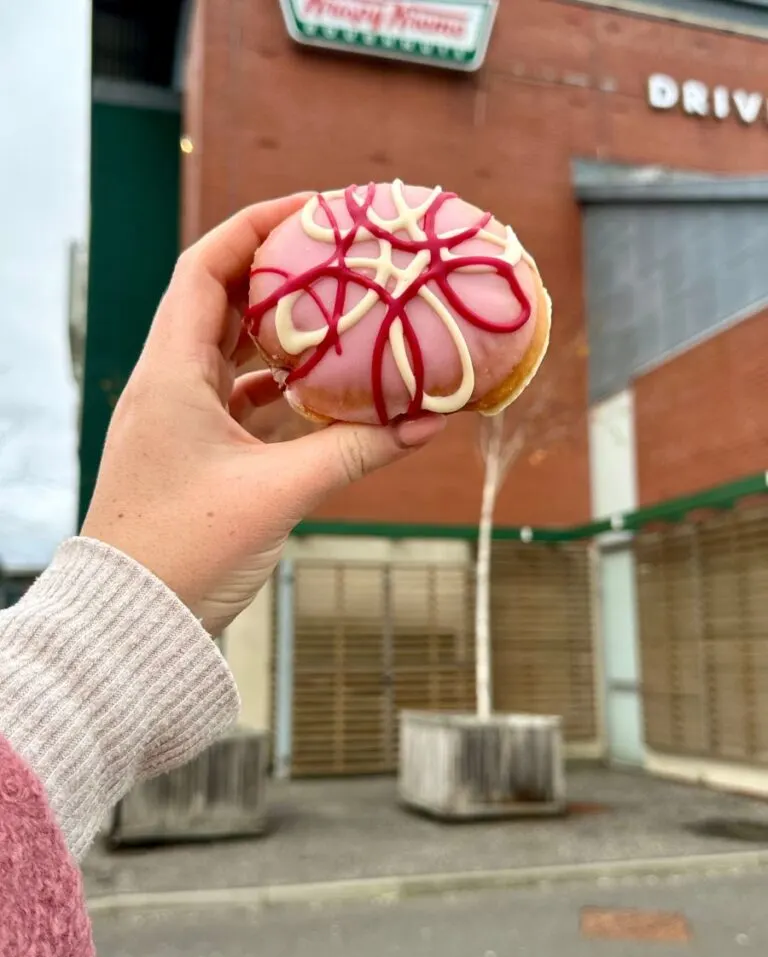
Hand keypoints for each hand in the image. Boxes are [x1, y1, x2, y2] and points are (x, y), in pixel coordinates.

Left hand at [81, 196, 445, 634]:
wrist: (134, 622)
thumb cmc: (187, 551)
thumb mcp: (279, 493)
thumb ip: (356, 452)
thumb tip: (429, 423)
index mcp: (171, 374)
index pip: (205, 269)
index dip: (256, 228)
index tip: (314, 211)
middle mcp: (169, 386)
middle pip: (223, 303)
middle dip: (281, 276)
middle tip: (342, 259)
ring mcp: (180, 421)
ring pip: (234, 355)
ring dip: (285, 335)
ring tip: (343, 316)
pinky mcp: (196, 455)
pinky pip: (242, 403)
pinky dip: (283, 391)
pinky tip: (324, 392)